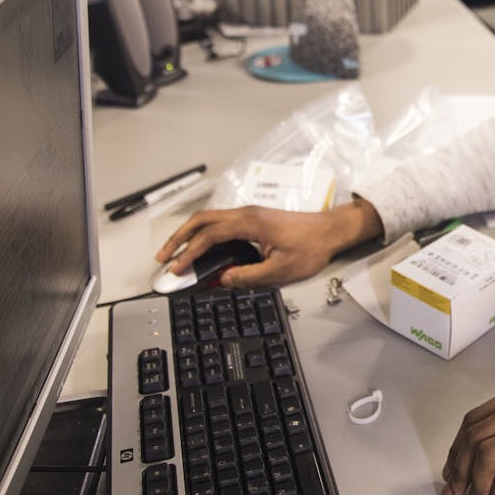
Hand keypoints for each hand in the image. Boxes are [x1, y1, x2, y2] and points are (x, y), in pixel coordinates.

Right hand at [156, 198, 382, 287]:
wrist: (331, 231)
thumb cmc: (311, 248)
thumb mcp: (280, 270)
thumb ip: (248, 276)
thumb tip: (223, 280)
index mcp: (249, 223)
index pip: (208, 236)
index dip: (189, 253)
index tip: (176, 269)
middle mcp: (246, 213)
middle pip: (201, 220)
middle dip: (179, 238)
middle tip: (163, 257)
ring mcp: (250, 214)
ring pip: (210, 219)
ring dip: (190, 234)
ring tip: (176, 252)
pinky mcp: (255, 219)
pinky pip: (221, 222)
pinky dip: (205, 233)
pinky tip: (202, 247)